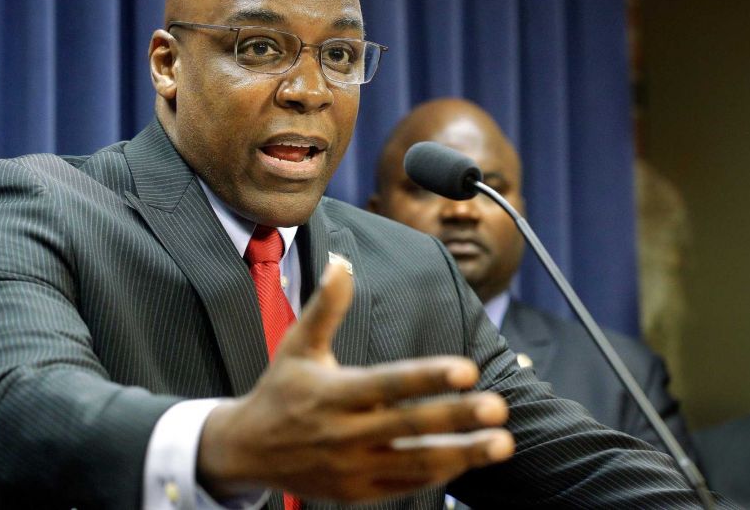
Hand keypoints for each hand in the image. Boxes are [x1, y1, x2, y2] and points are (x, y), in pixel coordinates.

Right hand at [197, 262, 513, 501]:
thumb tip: (342, 262)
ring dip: (462, 454)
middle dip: (456, 418)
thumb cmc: (280, 390)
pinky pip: (404, 485)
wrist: (246, 450)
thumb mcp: (297, 345)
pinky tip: (470, 460)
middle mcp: (343, 432)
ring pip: (414, 463)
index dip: (428, 378)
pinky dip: (439, 474)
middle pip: (409, 425)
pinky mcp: (356, 491)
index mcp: (333, 392)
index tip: (467, 370)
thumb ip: (326, 306)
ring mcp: (351, 467)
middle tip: (499, 407)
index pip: (388, 383)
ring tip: (503, 442)